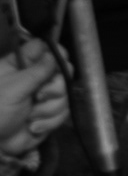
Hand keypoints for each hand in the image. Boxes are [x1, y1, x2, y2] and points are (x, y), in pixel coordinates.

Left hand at [0, 40, 66, 169]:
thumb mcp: (14, 88)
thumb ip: (37, 70)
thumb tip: (55, 54)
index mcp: (19, 67)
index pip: (43, 49)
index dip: (56, 53)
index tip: (60, 64)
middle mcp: (33, 79)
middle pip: (62, 73)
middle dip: (55, 88)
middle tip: (40, 96)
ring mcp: (42, 98)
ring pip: (65, 95)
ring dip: (49, 109)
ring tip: (31, 117)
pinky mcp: (48, 115)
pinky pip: (63, 113)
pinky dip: (49, 122)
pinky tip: (32, 127)